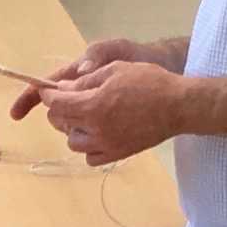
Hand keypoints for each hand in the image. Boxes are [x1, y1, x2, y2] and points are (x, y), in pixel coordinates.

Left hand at [36, 54, 184, 163]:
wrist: (178, 106)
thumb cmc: (149, 81)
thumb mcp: (115, 70)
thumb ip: (85, 80)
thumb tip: (63, 88)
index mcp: (94, 105)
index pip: (56, 104)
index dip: (49, 96)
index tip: (50, 91)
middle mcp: (96, 129)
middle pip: (60, 123)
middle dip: (59, 110)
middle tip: (70, 99)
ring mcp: (106, 145)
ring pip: (73, 142)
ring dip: (73, 128)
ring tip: (86, 116)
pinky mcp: (117, 154)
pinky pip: (90, 157)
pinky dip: (88, 146)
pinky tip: (97, 133)